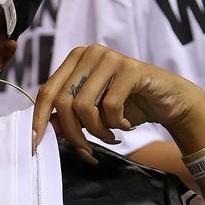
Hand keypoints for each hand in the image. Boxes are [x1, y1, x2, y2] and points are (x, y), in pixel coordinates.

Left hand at [33, 44, 204, 159]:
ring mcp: (109, 58)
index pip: (47, 91)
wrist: (168, 102)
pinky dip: (117, 124)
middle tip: (88, 150)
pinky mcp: (130, 68)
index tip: (36, 144)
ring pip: (84, 106)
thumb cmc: (127, 106)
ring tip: (111, 136)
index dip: (39, 120)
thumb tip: (42, 130)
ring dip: (97, 131)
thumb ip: (68, 118)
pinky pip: (110, 106)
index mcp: (74, 60)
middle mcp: (89, 53)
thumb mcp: (92, 114)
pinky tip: (126, 124)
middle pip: (63, 102)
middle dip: (74, 134)